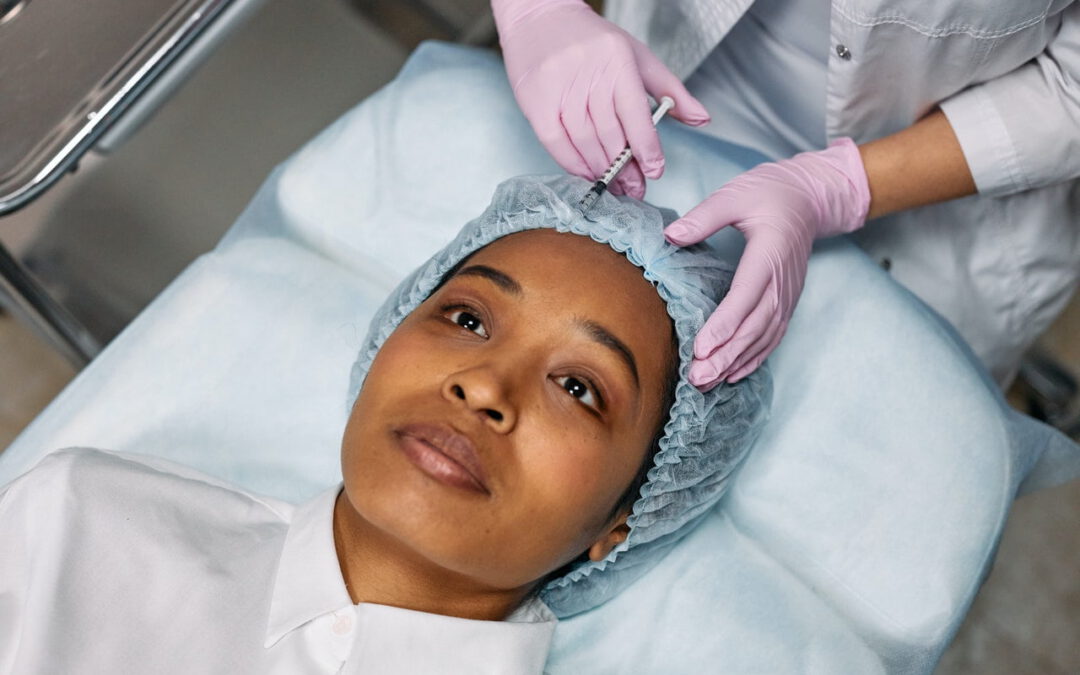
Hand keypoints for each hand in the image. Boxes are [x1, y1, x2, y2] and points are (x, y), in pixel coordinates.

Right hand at [492, 0, 709, 198]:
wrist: (540, 16)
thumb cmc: (592, 39)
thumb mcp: (638, 56)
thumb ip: (671, 90)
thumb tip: (701, 119)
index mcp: (617, 61)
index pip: (635, 115)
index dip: (646, 148)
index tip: (654, 170)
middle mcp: (588, 74)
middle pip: (610, 134)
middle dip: (624, 168)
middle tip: (634, 188)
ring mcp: (559, 89)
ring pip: (584, 142)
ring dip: (600, 170)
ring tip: (613, 185)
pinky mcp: (535, 101)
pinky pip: (556, 143)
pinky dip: (572, 163)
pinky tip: (586, 172)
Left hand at [663, 139, 870, 388]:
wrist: (810, 198)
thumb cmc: (770, 193)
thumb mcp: (735, 195)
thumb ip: (704, 216)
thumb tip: (671, 235)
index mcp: (768, 255)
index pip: (745, 297)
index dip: (723, 325)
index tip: (701, 348)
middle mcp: (781, 282)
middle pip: (754, 327)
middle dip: (725, 355)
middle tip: (697, 378)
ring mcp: (787, 295)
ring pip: (763, 337)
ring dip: (736, 362)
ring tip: (707, 383)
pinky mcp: (786, 301)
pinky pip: (772, 336)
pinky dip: (754, 358)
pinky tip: (733, 374)